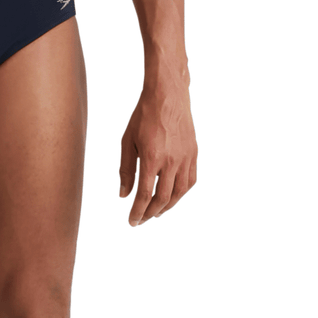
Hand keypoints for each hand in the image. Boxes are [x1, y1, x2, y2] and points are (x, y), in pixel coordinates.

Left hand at [119, 85, 196, 225]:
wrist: (167, 96)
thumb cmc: (143, 116)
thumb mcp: (127, 141)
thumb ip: (126, 169)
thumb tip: (124, 195)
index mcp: (151, 158)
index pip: (144, 195)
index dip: (138, 212)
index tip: (132, 221)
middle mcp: (171, 162)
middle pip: (162, 199)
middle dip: (150, 213)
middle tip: (142, 219)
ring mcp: (185, 159)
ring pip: (179, 193)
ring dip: (167, 207)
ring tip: (156, 212)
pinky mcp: (194, 154)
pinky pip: (190, 181)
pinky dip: (181, 193)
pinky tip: (173, 196)